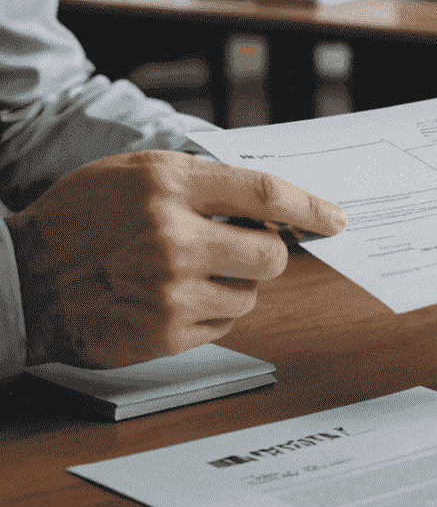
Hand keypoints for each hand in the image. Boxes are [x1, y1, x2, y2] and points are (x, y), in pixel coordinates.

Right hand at [5, 150, 346, 369]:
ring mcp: (170, 290)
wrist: (23, 280)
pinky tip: (173, 298)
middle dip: (269, 254)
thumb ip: (204, 180)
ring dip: (235, 284)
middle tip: (246, 249)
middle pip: (271, 254)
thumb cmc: (83, 218)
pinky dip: (212, 311)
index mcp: (169, 185)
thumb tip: (274, 202)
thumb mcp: (136, 173)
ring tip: (190, 273)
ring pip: (251, 292)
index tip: (335, 219)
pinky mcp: (165, 333)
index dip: (309, 208)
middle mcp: (173, 237)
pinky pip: (225, 322)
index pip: (265, 194)